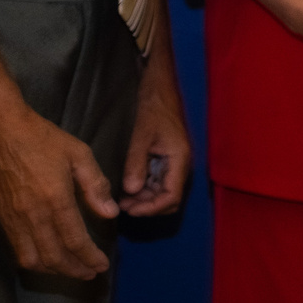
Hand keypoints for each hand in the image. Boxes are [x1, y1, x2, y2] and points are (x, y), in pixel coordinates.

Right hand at [0, 100, 118, 277]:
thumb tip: (110, 213)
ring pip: (31, 259)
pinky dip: (33, 260)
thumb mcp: (79, 154)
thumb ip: (96, 186)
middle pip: (53, 256)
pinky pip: (16, 249)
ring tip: (72, 270)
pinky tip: (46, 259)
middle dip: (74, 270)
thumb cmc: (42, 139)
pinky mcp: (1, 217)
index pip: (74, 240)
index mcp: (54, 199)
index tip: (103, 265)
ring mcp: (13, 219)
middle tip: (91, 274)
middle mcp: (31, 215)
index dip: (90, 257)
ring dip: (53, 270)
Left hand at [119, 71, 190, 218]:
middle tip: (122, 205)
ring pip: (163, 192)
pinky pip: (158, 182)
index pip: (172, 196)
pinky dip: (145, 189)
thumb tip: (131, 190)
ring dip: (145, 199)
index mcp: (180, 160)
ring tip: (122, 199)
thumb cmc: (153, 110)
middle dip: (148, 206)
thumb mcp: (142, 136)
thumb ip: (136, 163)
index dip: (151, 208)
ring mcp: (175, 163)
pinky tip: (128, 187)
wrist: (160, 91)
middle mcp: (181, 165)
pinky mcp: (167, 160)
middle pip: (169, 198)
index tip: (129, 210)